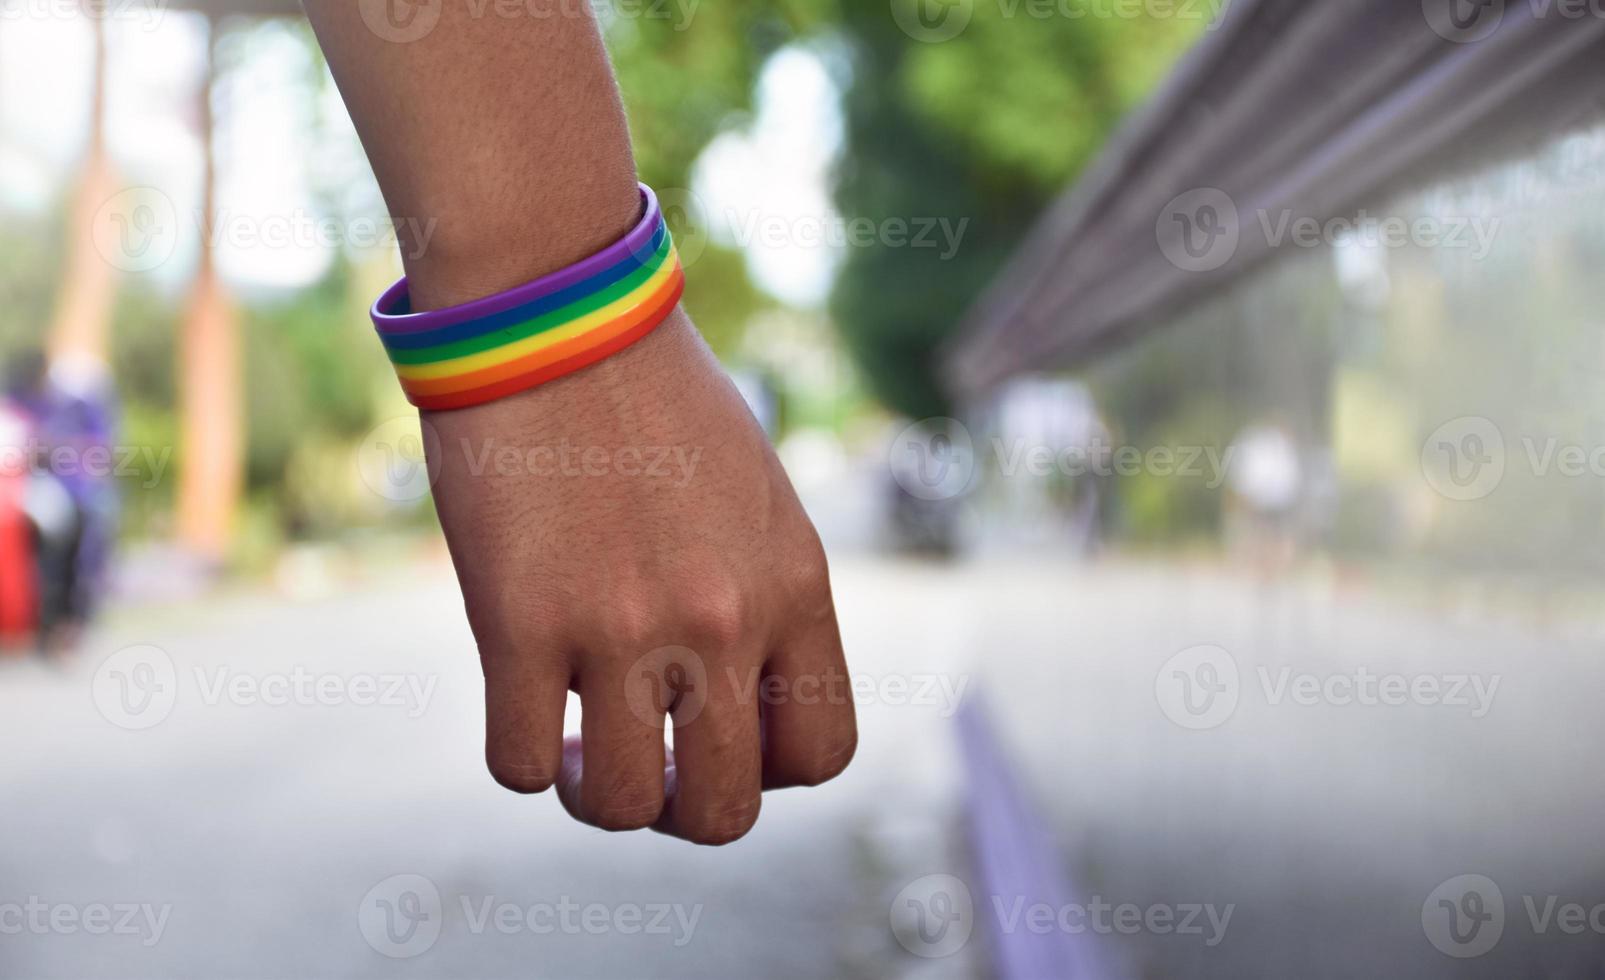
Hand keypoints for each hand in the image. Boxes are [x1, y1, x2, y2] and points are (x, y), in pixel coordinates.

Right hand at [424, 311, 855, 844]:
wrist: (557, 309)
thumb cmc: (654, 396)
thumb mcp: (755, 496)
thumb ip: (764, 597)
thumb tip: (735, 694)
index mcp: (794, 586)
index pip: (823, 752)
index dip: (771, 771)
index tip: (721, 735)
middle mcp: (724, 620)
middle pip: (726, 810)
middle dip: (683, 809)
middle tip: (645, 758)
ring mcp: (624, 627)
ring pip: (624, 806)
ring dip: (598, 795)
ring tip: (579, 746)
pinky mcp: (521, 621)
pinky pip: (520, 762)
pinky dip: (525, 759)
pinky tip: (529, 711)